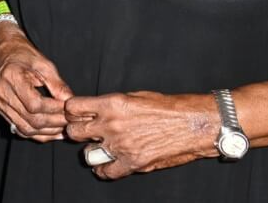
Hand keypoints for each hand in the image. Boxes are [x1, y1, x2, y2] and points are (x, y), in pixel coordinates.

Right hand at [0, 21, 71, 140]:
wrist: (5, 54)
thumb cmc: (24, 56)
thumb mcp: (44, 64)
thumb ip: (57, 84)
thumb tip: (71, 102)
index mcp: (11, 77)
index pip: (35, 104)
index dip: (55, 109)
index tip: (70, 108)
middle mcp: (1, 93)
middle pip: (31, 119)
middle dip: (55, 122)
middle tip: (72, 121)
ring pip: (26, 129)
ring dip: (48, 132)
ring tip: (65, 128)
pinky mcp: (1, 111)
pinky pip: (20, 130)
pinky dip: (38, 134)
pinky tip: (53, 132)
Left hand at [64, 91, 218, 179]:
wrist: (194, 125)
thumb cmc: (169, 108)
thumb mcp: (135, 96)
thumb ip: (112, 105)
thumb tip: (96, 109)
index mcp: (112, 104)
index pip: (73, 107)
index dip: (73, 111)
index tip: (77, 114)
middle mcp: (112, 124)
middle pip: (74, 131)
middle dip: (77, 131)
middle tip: (86, 132)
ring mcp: (121, 145)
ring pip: (86, 154)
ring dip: (91, 151)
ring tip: (100, 148)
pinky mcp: (132, 162)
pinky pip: (105, 171)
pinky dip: (104, 170)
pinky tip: (108, 164)